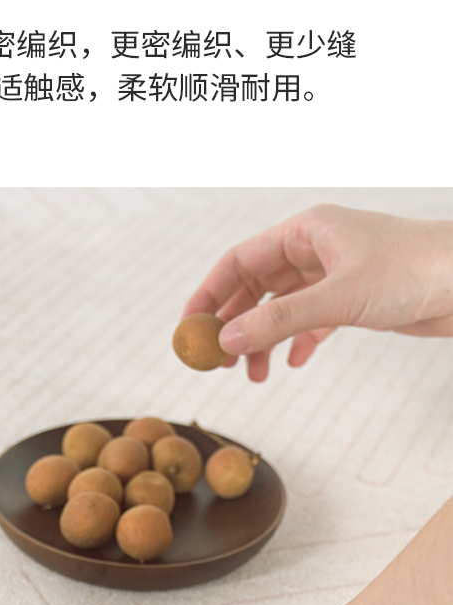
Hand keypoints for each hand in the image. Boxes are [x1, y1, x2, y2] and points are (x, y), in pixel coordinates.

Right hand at [183, 203, 452, 380]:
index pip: (239, 260)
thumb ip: (279, 320)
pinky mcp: (355, 298)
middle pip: (256, 285)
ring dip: (264, 339)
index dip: (210, 294)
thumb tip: (228, 340)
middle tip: (218, 360)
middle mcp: (316, 247)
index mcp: (306, 230)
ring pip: (282, 307)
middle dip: (235, 323)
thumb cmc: (414, 269)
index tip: (191, 329)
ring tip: (254, 374)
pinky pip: (311, 320)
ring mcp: (335, 273)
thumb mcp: (337, 297)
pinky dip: (297, 342)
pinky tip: (292, 363)